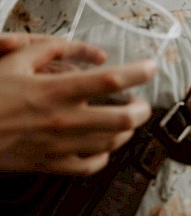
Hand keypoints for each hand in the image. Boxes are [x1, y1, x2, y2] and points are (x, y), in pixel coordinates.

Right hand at [0, 34, 155, 173]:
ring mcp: (57, 145)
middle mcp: (61, 120)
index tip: (152, 67)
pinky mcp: (48, 164)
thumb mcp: (13, 60)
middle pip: (122, 118)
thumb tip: (94, 53)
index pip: (110, 80)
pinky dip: (104, 156)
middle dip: (141, 110)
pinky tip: (104, 146)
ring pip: (111, 143)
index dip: (138, 73)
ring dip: (126, 131)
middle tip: (142, 103)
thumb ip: (54, 49)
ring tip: (127, 121)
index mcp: (53, 90)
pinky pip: (89, 166)